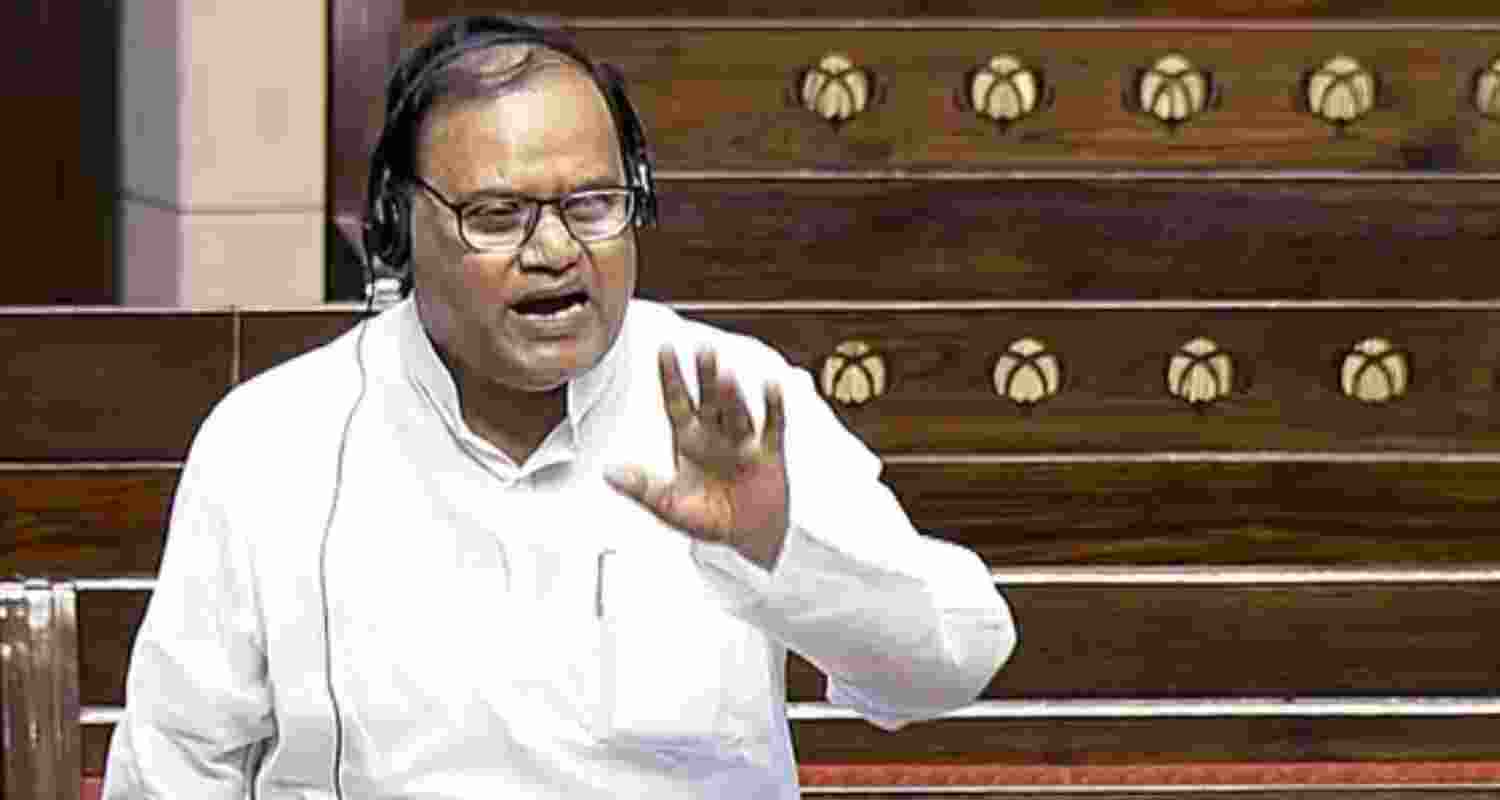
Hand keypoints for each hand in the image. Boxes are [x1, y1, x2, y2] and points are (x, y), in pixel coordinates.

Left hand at [605, 346, 789, 571]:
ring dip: (732, 394)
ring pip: (736, 412)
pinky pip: (771, 428)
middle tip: (702, 349)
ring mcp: (743, 442)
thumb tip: (608, 473)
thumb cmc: (709, 520)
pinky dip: (772, 408)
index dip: (670, 377)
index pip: (677, 403)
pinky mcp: (769, 454)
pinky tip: (771, 387)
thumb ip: (642, 489)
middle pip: (709, 400)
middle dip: (704, 376)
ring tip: (725, 374)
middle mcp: (716, 435)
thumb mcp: (669, 507)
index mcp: (689, 441)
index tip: (665, 349)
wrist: (748, 540)